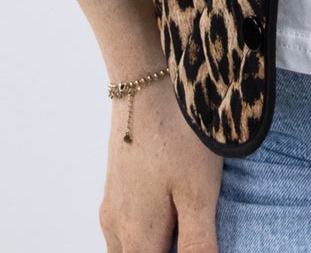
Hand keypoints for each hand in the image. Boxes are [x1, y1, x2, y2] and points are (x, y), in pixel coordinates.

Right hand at [98, 75, 222, 252]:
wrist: (145, 76)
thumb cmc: (177, 133)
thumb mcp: (198, 191)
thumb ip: (197, 243)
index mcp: (135, 236)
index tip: (195, 242)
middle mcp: (115, 225)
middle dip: (162, 252)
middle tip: (193, 236)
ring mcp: (112, 203)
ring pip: (126, 247)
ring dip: (151, 245)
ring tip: (182, 231)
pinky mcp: (116, 182)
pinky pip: (125, 224)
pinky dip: (145, 231)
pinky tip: (169, 211)